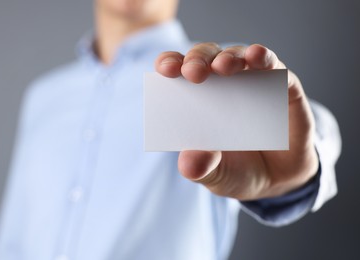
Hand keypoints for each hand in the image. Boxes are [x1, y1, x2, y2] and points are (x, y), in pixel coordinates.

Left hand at [155, 43, 318, 199]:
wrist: (278, 182)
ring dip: (229, 57)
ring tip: (224, 67)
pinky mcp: (283, 86)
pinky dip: (264, 58)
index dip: (169, 64)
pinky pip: (274, 67)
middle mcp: (221, 84)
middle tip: (193, 73)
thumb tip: (189, 163)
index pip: (177, 72)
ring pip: (237, 55)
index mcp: (195, 100)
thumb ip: (201, 167)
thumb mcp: (215, 175)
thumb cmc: (237, 170)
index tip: (165, 70)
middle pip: (205, 58)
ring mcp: (252, 81)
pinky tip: (257, 56)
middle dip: (197, 60)